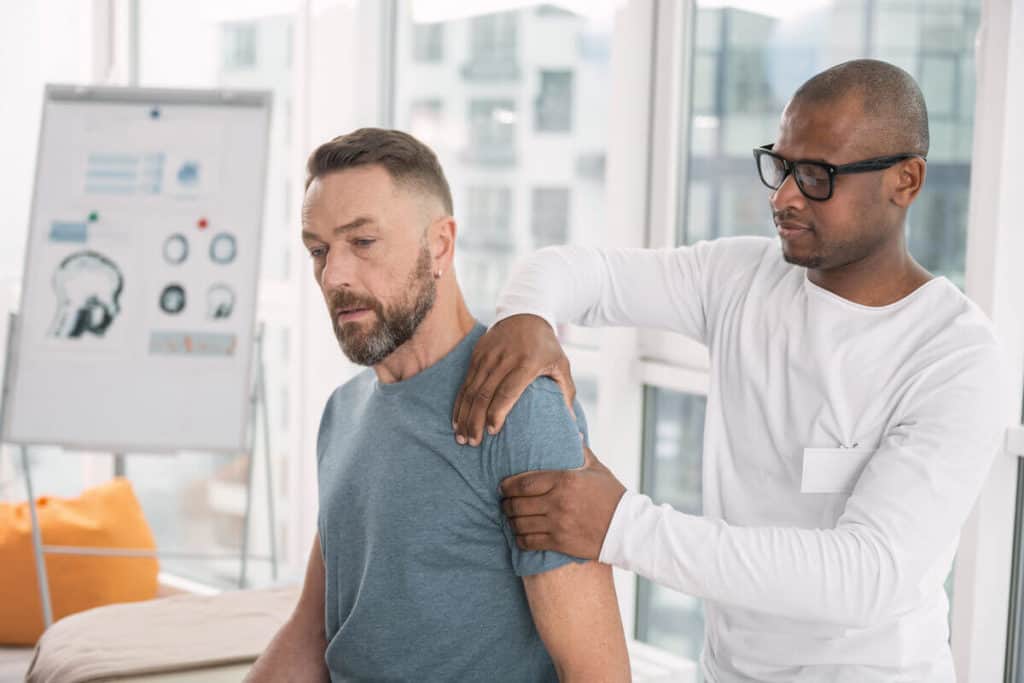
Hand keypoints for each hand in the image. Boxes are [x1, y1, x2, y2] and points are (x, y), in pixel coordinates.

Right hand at [452, 314, 574, 445]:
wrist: (526, 314)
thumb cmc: (547, 347)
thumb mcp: (561, 365)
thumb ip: (566, 394)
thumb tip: (574, 428)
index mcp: (527, 362)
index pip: (508, 391)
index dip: (497, 413)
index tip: (492, 432)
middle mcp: (504, 358)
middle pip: (485, 394)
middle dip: (475, 420)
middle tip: (472, 442)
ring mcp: (488, 355)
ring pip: (471, 389)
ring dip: (464, 415)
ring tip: (462, 437)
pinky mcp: (477, 353)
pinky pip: (465, 382)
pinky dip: (460, 402)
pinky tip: (457, 419)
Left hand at [500, 444, 625, 559]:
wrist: (628, 528)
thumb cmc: (612, 496)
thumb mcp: (597, 469)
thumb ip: (581, 451)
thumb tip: (574, 431)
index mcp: (565, 480)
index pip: (524, 482)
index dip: (508, 485)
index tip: (503, 487)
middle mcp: (558, 501)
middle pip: (517, 503)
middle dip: (506, 504)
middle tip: (505, 503)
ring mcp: (558, 523)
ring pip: (520, 523)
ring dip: (511, 522)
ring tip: (511, 519)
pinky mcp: (560, 542)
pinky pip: (529, 542)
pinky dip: (520, 539)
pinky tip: (521, 535)